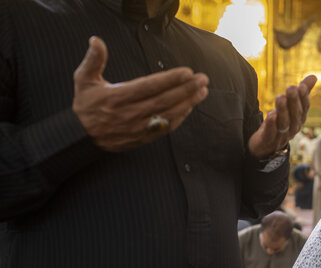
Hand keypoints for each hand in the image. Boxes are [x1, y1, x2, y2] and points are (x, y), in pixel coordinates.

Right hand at [73, 37, 208, 151]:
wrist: (81, 136)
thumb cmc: (86, 105)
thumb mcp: (83, 80)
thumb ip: (93, 60)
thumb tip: (96, 40)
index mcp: (117, 97)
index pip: (149, 86)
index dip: (170, 79)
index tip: (187, 72)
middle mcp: (130, 113)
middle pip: (164, 100)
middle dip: (186, 89)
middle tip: (203, 79)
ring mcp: (138, 127)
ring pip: (168, 114)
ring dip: (188, 102)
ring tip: (202, 91)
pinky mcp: (143, 137)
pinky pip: (166, 127)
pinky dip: (180, 117)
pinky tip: (190, 106)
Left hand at [248, 75, 317, 158]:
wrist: (266, 146)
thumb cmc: (281, 123)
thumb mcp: (292, 107)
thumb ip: (302, 93)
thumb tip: (314, 76)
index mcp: (299, 118)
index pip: (304, 107)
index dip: (304, 97)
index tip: (302, 86)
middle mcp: (293, 127)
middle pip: (295, 115)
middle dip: (294, 101)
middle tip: (291, 88)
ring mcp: (281, 135)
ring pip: (284, 123)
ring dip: (283, 110)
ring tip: (280, 97)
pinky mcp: (268, 140)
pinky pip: (271, 133)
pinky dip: (271, 125)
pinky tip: (271, 115)